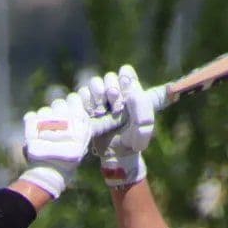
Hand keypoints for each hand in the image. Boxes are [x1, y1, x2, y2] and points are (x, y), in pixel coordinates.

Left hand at [20, 94, 91, 198]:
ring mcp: (47, 119)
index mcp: (77, 120)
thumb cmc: (68, 160)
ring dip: (44, 119)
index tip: (69, 115)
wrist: (50, 172)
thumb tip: (76, 110)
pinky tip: (36, 135)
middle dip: (57, 112)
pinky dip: (32, 124)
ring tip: (45, 135)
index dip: (70, 105)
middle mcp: (63, 116)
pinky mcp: (33, 124)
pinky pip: (31, 116)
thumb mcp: (81, 143)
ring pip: (44, 110)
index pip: (73, 98)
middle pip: (58, 103)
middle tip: (56, 127)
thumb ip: (78, 125)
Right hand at [79, 64, 156, 186]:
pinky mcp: (85, 105)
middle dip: (112, 89)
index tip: (127, 91)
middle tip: (115, 106)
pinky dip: (87, 103)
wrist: (113, 155)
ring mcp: (99, 98)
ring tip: (102, 113)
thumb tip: (138, 91)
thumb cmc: (133, 140)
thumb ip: (145, 106)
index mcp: (130, 91)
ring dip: (98, 95)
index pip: (126, 72)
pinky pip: (82, 93)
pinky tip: (92, 115)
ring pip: (94, 82)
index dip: (125, 78)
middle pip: (109, 76)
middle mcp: (115, 92)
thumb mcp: (144, 125)